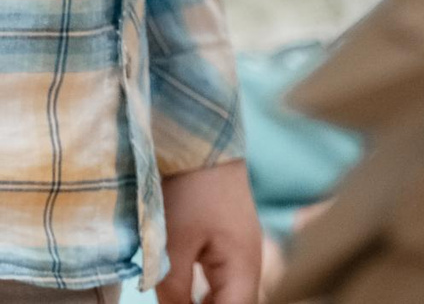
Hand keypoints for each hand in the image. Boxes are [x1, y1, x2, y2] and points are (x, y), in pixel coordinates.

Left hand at [160, 160, 261, 303]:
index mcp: (244, 267)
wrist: (199, 135)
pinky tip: (187, 299)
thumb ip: (174, 288)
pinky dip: (208, 296)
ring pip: (231, 297)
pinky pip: (224, 282)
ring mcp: (242, 249)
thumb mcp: (173, 242)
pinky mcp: (229, 238)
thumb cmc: (188, 186)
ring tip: (179, 302)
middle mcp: (250, 262)